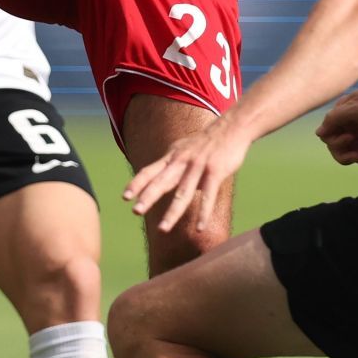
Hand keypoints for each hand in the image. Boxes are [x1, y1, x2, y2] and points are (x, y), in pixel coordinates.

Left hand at [124, 116, 250, 236]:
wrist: (231, 128)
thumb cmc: (206, 143)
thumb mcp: (183, 150)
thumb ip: (171, 165)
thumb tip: (161, 182)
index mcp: (172, 157)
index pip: (149, 171)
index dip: (137, 184)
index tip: (125, 197)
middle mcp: (182, 162)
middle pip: (161, 182)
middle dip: (148, 197)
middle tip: (135, 211)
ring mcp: (198, 167)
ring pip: (183, 194)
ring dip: (172, 213)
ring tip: (162, 229)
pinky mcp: (215, 172)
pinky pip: (208, 196)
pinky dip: (203, 213)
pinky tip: (200, 228)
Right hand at [317, 84, 357, 164]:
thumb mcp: (355, 108)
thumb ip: (335, 119)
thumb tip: (319, 133)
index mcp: (340, 115)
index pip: (328, 135)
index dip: (336, 142)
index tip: (350, 138)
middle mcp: (347, 125)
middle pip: (337, 147)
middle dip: (348, 154)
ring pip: (351, 152)